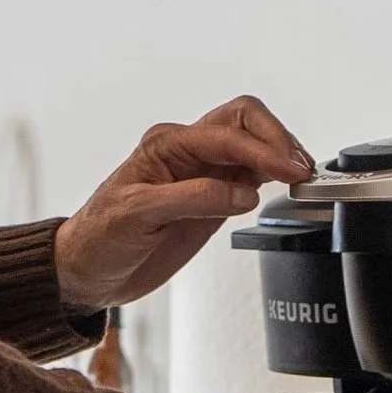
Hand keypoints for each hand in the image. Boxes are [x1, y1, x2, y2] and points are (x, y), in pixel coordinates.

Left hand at [53, 96, 314, 313]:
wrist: (88, 272)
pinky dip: (274, 173)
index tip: (288, 170)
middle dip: (276, 139)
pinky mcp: (213, 196)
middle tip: (300, 169)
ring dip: (280, 152)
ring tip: (303, 176)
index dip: (261, 150)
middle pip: (244, 121)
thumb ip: (192, 199)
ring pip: (252, 142)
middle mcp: (187, 151)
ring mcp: (202, 172)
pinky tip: (288, 184)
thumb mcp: (137, 216)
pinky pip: (252, 172)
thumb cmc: (99, 239)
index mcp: (165, 145)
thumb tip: (242, 193)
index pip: (226, 135)